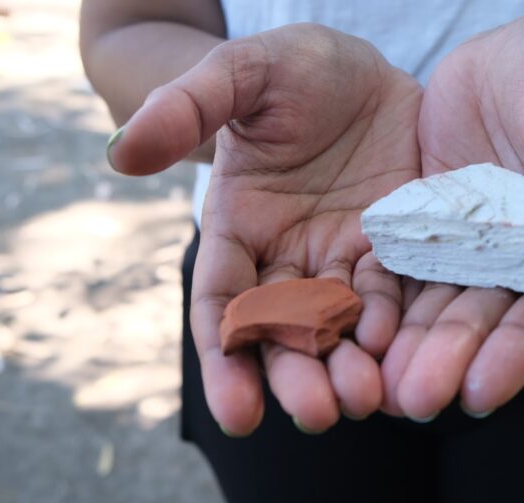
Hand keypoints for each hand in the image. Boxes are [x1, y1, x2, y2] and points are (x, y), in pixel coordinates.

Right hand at [108, 24, 421, 434]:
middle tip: (317, 414)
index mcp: (238, 229)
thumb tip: (118, 153)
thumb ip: (184, 108)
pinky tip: (405, 357)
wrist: (364, 68)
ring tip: (364, 399)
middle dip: (296, 377)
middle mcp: (287, 258)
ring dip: (349, 369)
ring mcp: (342, 260)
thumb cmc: (293, 68)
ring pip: (340, 328)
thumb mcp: (241, 73)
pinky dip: (396, 330)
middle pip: (283, 332)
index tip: (237, 414)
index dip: (226, 359)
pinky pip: (394, 298)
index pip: (223, 304)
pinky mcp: (393, 251)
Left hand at [381, 12, 523, 419]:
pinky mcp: (420, 229)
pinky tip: (351, 331)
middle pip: (480, 323)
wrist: (519, 53)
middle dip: (447, 361)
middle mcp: (516, 267)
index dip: (515, 354)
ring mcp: (464, 251)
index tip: (481, 391)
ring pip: (433, 307)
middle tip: (412, 401)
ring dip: (407, 348)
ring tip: (376, 387)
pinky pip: (396, 268)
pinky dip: (378, 301)